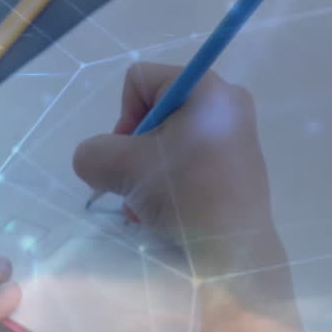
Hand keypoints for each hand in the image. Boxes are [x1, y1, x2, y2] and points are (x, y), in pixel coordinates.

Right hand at [72, 63, 273, 248]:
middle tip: (134, 182)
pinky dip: (169, 183)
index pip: (140, 80)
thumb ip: (93, 153)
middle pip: (155, 111)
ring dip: (146, 172)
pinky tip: (163, 213)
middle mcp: (227, 103)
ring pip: (169, 141)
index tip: (128, 154)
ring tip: (145, 206)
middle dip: (134, 150)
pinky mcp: (238, 166)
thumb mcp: (122, 168)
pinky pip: (189, 160)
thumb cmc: (183, 194)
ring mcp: (236, 136)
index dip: (123, 116)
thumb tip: (95, 161)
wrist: (233, 251)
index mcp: (206, 88)